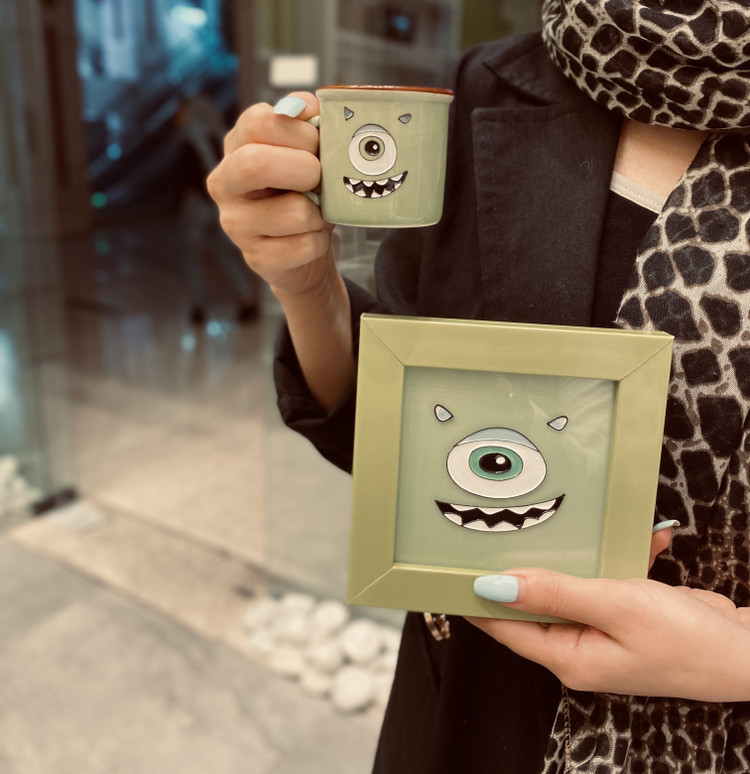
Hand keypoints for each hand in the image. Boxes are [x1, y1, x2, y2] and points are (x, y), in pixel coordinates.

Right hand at [207, 92, 335, 296]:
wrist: (303, 249)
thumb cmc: (305, 191)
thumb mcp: (309, 151)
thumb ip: (309, 122)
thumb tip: (309, 108)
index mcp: (237, 146)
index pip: (259, 122)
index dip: (299, 132)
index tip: (316, 145)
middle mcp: (225, 182)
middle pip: (255, 164)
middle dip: (305, 169)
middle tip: (319, 177)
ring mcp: (236, 223)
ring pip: (293, 212)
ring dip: (320, 212)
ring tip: (316, 213)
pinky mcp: (256, 258)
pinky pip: (303, 246)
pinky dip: (320, 242)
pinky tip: (311, 238)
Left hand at [468, 528, 749, 701]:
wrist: (747, 652)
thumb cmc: (685, 640)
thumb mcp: (616, 606)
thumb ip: (555, 592)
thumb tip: (495, 586)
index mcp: (568, 657)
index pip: (502, 625)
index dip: (474, 596)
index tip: (448, 566)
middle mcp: (578, 648)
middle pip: (531, 603)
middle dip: (523, 565)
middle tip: (502, 523)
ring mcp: (601, 632)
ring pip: (568, 586)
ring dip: (578, 557)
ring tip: (572, 523)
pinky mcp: (623, 616)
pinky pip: (604, 581)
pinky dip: (619, 559)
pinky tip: (644, 539)